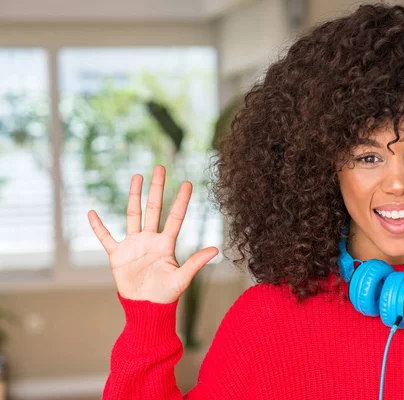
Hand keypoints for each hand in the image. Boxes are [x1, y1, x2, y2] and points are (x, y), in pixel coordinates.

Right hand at [87, 165, 218, 303]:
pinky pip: (106, 238)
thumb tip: (217, 249)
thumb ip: (196, 262)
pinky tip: (92, 213)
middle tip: (159, 168)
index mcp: (166, 244)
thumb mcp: (182, 278)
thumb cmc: (166, 295)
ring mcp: (133, 245)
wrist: (146, 308)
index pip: (175, 217)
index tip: (187, 183)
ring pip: (132, 215)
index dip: (181, 200)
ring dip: (134, 196)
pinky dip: (98, 227)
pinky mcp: (117, 255)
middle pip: (153, 208)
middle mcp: (150, 239)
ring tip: (137, 176)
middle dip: (156, 188)